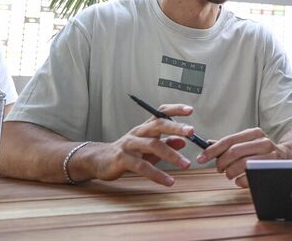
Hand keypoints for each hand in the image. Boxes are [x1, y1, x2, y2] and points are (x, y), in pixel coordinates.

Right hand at [79, 103, 195, 185]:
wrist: (99, 161)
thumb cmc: (128, 152)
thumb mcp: (148, 147)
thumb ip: (166, 144)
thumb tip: (184, 142)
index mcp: (145, 127)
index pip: (160, 112)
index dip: (175, 109)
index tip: (190, 110)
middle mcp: (138, 132)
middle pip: (158, 125)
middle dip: (176, 127)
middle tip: (192, 132)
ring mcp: (129, 144)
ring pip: (152, 145)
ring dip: (171, 155)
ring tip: (186, 164)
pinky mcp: (122, 159)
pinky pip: (142, 166)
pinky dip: (157, 175)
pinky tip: (169, 182)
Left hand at [197, 127, 289, 186]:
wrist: (288, 156)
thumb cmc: (261, 151)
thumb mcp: (248, 143)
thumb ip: (230, 144)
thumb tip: (208, 144)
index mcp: (254, 133)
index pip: (229, 140)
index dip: (212, 150)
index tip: (201, 158)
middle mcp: (263, 142)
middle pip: (234, 152)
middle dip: (221, 163)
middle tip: (219, 168)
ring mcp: (269, 156)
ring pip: (241, 165)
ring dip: (230, 173)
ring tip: (230, 174)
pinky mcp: (271, 170)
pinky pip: (248, 178)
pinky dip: (239, 181)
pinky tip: (240, 179)